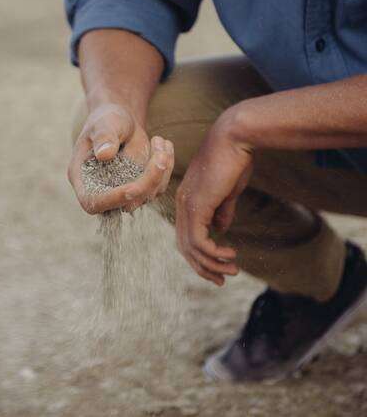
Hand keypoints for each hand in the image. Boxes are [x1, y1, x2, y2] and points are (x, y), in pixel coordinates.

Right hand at [68, 103, 173, 213]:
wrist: (120, 121)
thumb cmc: (106, 120)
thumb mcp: (103, 123)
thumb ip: (103, 137)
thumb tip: (104, 154)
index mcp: (82, 178)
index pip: (93, 201)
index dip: (112, 200)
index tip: (133, 188)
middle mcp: (102, 191)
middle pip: (126, 202)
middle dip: (148, 180)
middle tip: (159, 150)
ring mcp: (123, 193)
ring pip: (148, 194)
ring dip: (161, 169)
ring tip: (159, 140)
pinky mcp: (142, 189)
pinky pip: (159, 186)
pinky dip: (167, 166)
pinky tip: (163, 144)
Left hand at [175, 112, 253, 285]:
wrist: (235, 138)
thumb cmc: (234, 160)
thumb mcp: (228, 191)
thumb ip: (222, 210)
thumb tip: (221, 229)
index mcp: (187, 200)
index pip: (186, 235)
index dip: (200, 255)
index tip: (218, 268)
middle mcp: (182, 204)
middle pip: (184, 246)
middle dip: (203, 266)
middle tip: (221, 280)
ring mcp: (187, 205)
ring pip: (191, 247)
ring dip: (212, 264)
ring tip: (232, 270)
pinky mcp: (197, 206)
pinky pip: (200, 240)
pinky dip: (213, 253)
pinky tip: (230, 255)